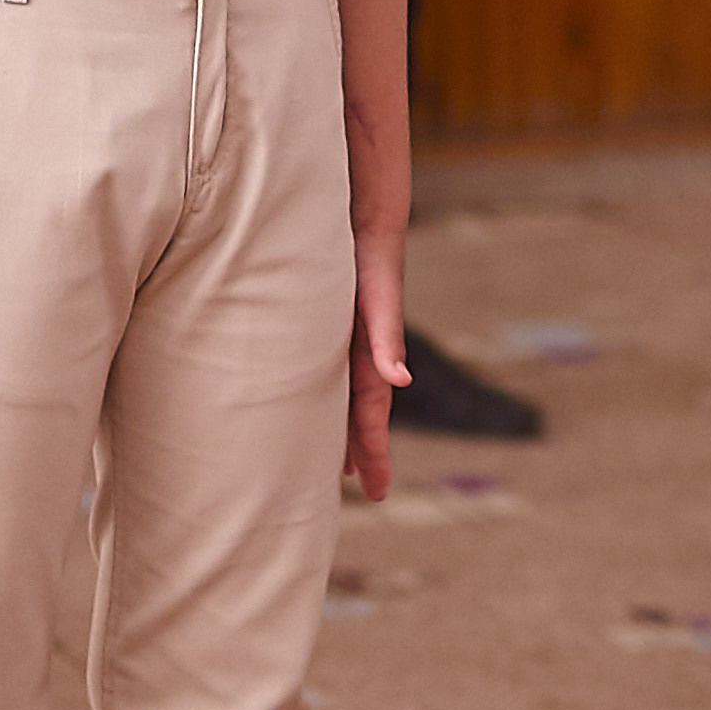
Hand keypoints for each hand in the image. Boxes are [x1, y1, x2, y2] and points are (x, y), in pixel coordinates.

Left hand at [342, 240, 408, 502]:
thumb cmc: (369, 256)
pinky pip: (323, 373)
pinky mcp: (325, 328)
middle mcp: (360, 354)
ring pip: (343, 397)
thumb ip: (387, 336)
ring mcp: (344, 343)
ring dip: (345, 429)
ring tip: (341, 466)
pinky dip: (323, 397)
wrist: (361, 217)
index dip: (373, 453)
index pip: (371, 415)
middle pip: (361, 414)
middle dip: (366, 452)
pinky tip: (309, 405)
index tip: (378, 491)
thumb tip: (401, 379)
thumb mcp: (378, 296)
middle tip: (370, 492)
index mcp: (371, 356)